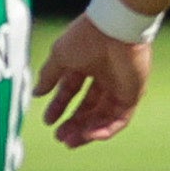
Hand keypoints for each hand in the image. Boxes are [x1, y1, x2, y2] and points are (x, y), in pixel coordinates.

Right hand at [33, 15, 147, 147]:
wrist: (115, 29)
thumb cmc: (86, 37)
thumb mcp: (60, 57)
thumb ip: (49, 76)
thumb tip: (36, 93)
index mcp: (85, 65)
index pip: (70, 91)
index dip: (59, 107)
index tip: (48, 121)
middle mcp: (103, 77)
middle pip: (87, 108)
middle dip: (73, 123)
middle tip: (60, 137)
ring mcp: (119, 87)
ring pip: (102, 117)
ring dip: (87, 131)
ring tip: (70, 141)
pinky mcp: (133, 95)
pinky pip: (120, 119)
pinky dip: (106, 130)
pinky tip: (90, 136)